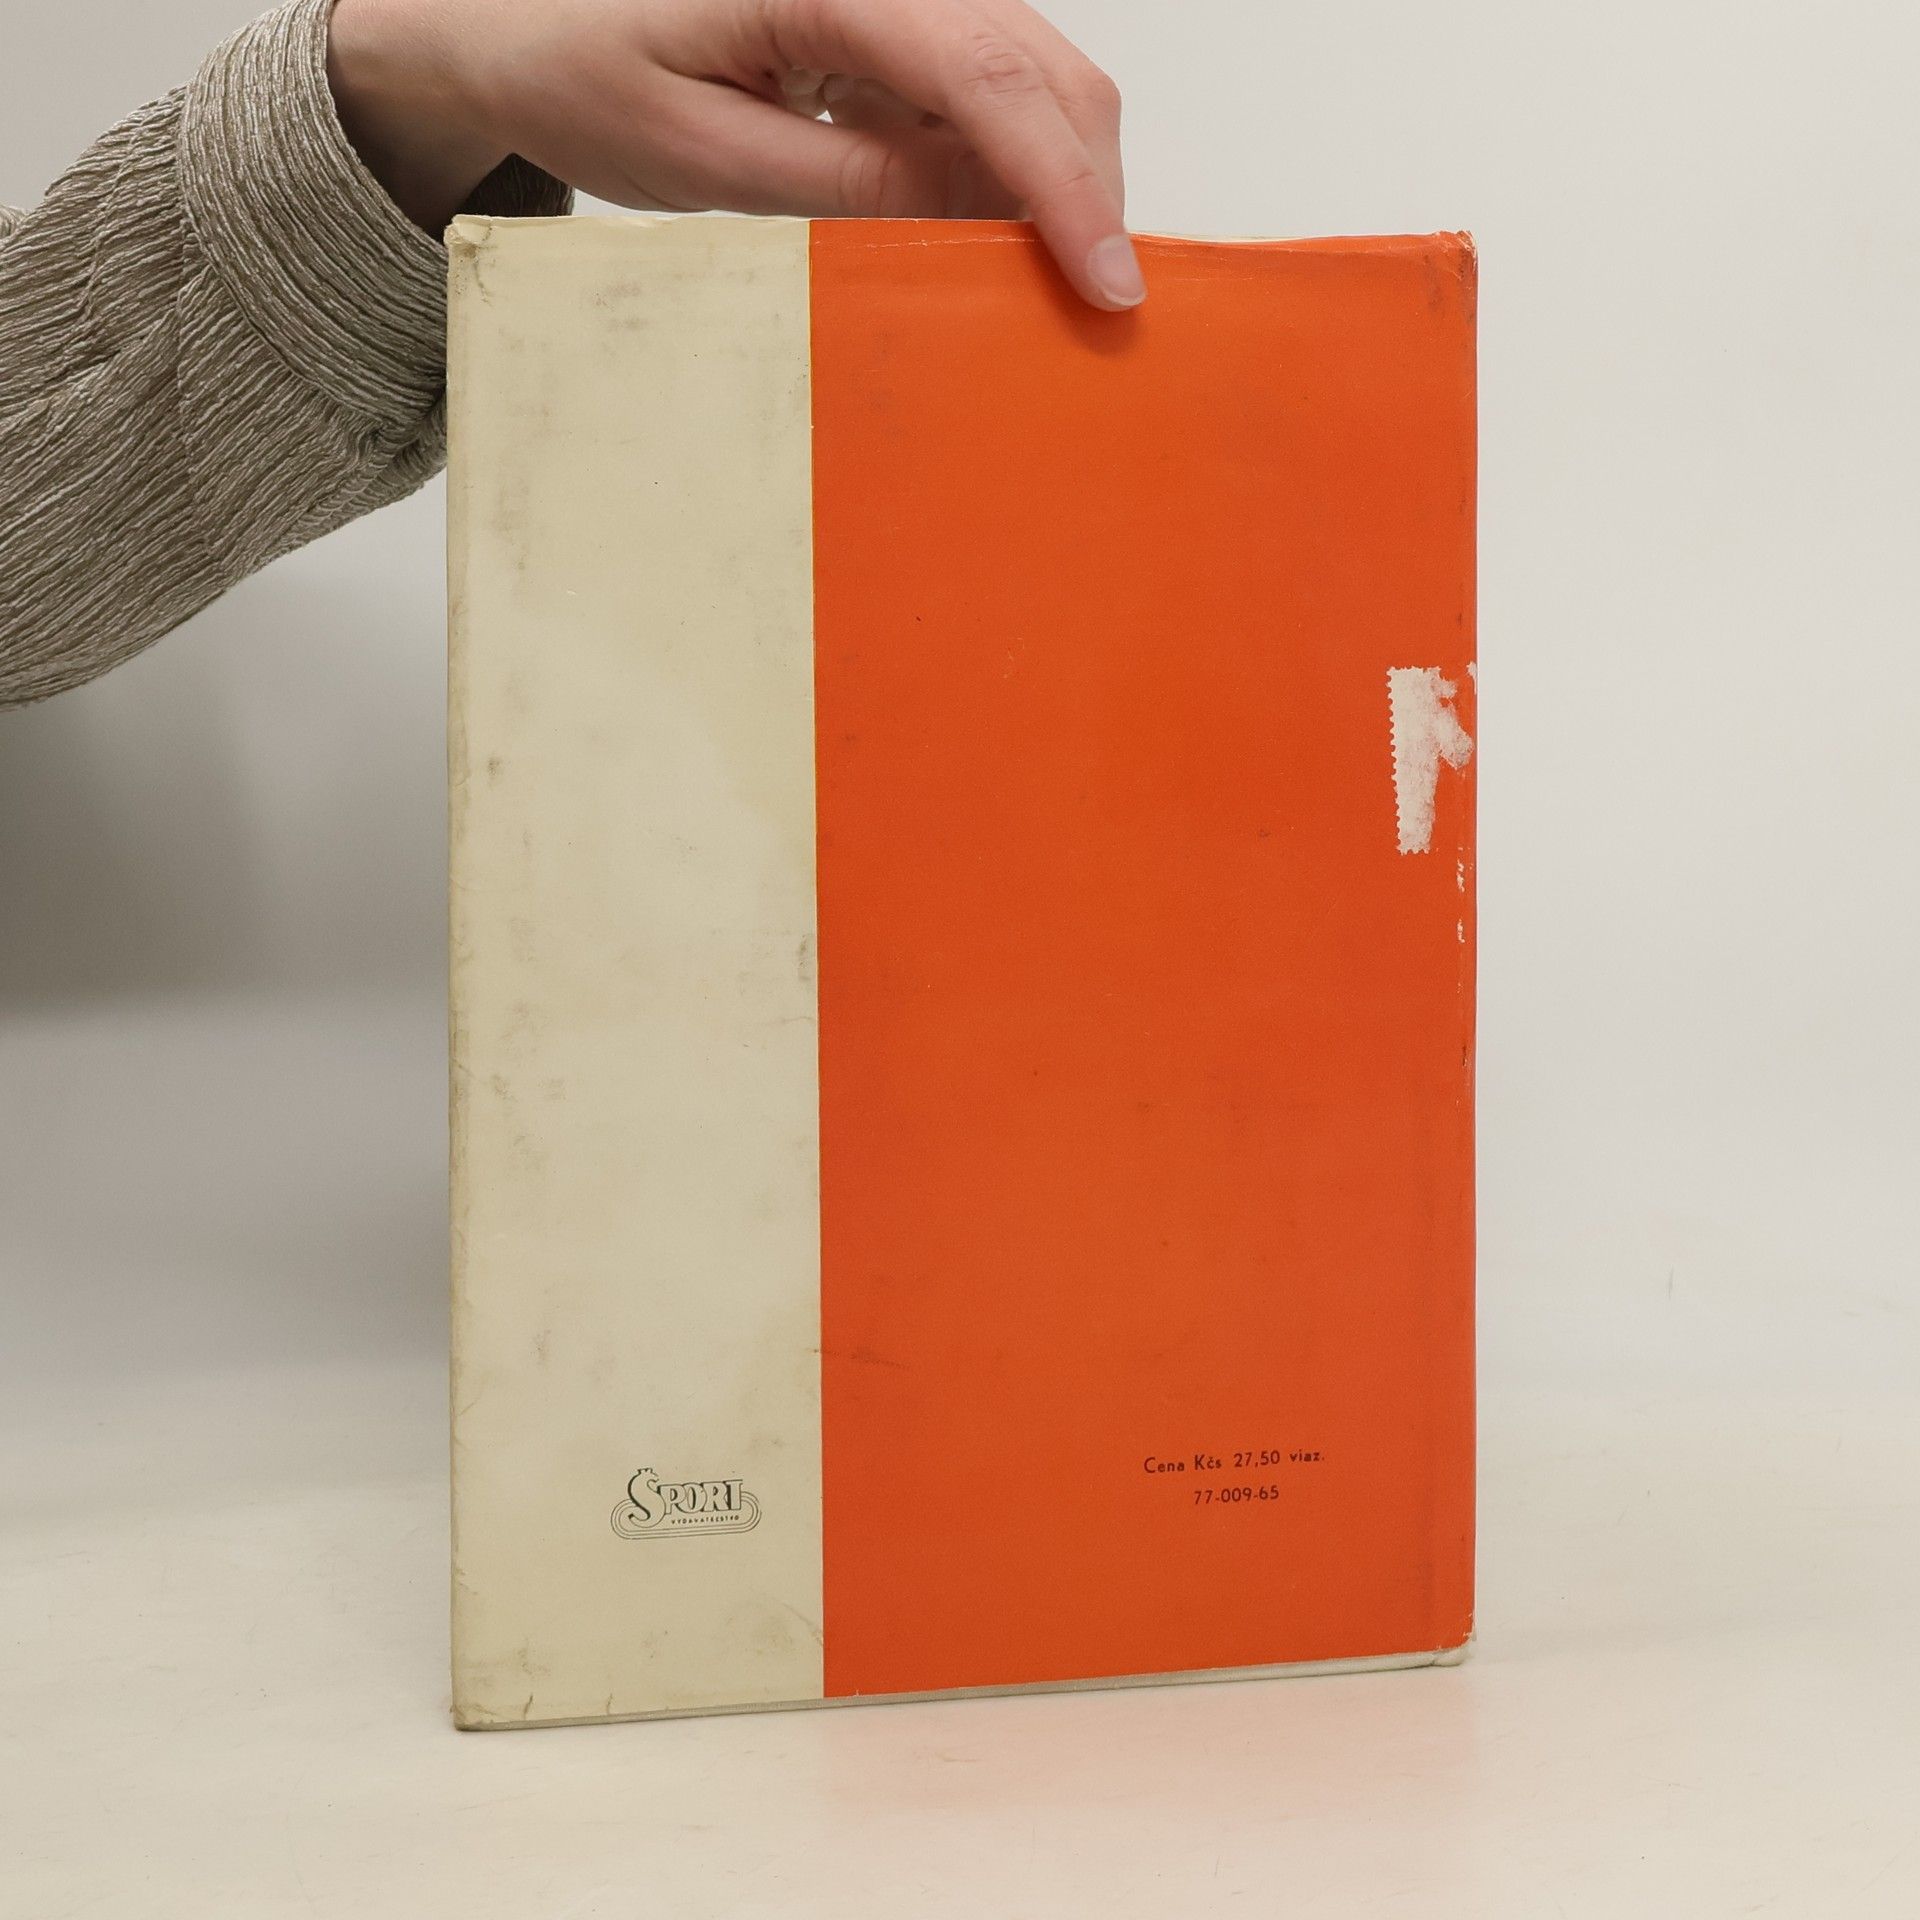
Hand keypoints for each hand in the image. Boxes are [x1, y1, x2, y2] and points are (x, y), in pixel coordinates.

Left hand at [326, 0, 1140, 308]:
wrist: (520, 18)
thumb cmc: (584, 68)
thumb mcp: (703, 157)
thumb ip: (845, 184)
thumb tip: (976, 221)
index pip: (983, 70)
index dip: (1063, 182)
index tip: (1104, 280)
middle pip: (1037, 61)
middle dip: (1083, 183)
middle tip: (1096, 303)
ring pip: (1030, 72)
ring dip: (1054, 177)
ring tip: (1046, 281)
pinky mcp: (891, 17)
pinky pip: (983, 88)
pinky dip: (1008, 167)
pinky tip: (991, 233)